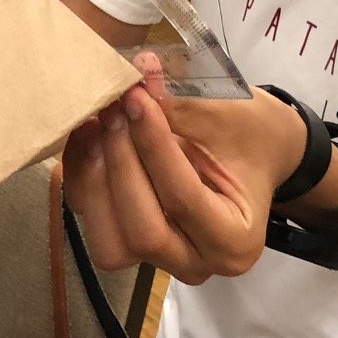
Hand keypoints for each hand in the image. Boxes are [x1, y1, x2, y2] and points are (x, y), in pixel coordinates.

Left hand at [63, 55, 309, 285]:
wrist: (254, 151)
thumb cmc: (250, 135)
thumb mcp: (228, 117)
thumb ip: (181, 106)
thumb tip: (137, 73)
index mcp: (235, 241)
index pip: (183, 200)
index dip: (153, 147)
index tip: (137, 98)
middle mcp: (197, 264)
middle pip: (142, 233)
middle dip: (122, 165)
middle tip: (115, 108)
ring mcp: (159, 259)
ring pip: (108, 241)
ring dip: (97, 177)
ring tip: (101, 122)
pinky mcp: (126, 240)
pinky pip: (91, 220)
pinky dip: (82, 175)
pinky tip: (88, 132)